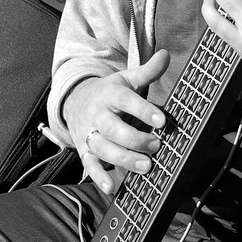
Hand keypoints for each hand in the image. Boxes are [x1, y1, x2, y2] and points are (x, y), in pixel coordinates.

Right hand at [63, 50, 169, 193]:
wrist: (75, 101)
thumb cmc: (109, 92)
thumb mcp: (126, 78)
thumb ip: (147, 70)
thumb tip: (166, 54)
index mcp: (110, 93)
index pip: (126, 100)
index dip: (143, 110)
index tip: (162, 120)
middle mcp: (98, 113)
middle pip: (113, 128)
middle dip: (135, 139)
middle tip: (157, 146)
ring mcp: (89, 133)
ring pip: (103, 148)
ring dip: (124, 159)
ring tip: (146, 166)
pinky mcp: (84, 150)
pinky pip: (89, 165)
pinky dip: (98, 177)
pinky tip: (112, 187)